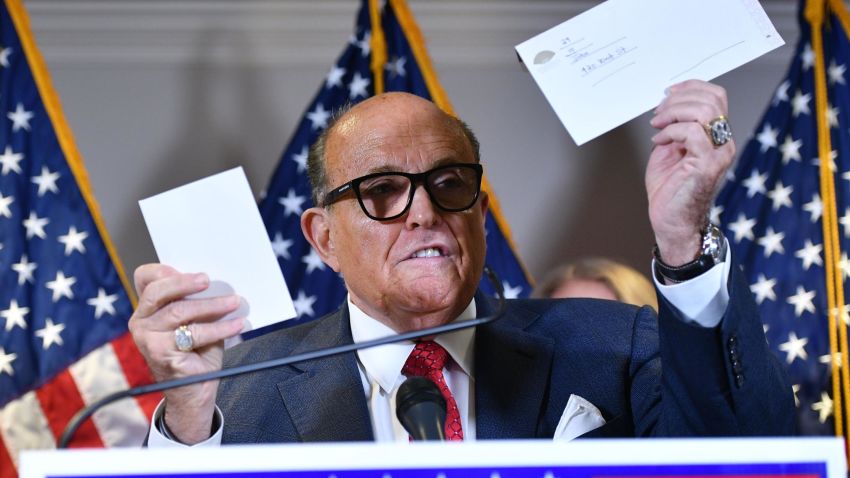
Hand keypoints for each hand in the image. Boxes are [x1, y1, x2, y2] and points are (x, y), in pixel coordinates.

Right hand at [128, 264, 242, 443]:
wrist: (194, 391)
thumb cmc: (196, 351)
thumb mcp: (195, 321)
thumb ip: (195, 302)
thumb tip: (217, 282)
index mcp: (147, 308)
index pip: (145, 279)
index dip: (164, 270)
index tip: (191, 271)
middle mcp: (141, 322)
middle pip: (158, 292)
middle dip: (185, 283)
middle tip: (208, 280)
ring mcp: (148, 339)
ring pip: (179, 312)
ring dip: (212, 305)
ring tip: (234, 302)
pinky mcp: (161, 354)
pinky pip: (194, 334)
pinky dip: (220, 328)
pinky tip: (236, 324)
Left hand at [646, 80, 735, 265]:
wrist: (671, 221)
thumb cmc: (670, 191)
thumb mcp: (667, 150)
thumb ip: (672, 127)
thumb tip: (665, 107)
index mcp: (715, 135)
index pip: (715, 96)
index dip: (691, 87)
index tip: (667, 92)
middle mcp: (722, 142)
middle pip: (712, 98)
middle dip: (679, 98)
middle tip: (659, 112)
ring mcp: (718, 153)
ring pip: (705, 111)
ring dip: (674, 112)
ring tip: (658, 125)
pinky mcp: (708, 164)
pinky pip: (694, 133)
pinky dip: (672, 131)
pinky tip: (659, 142)